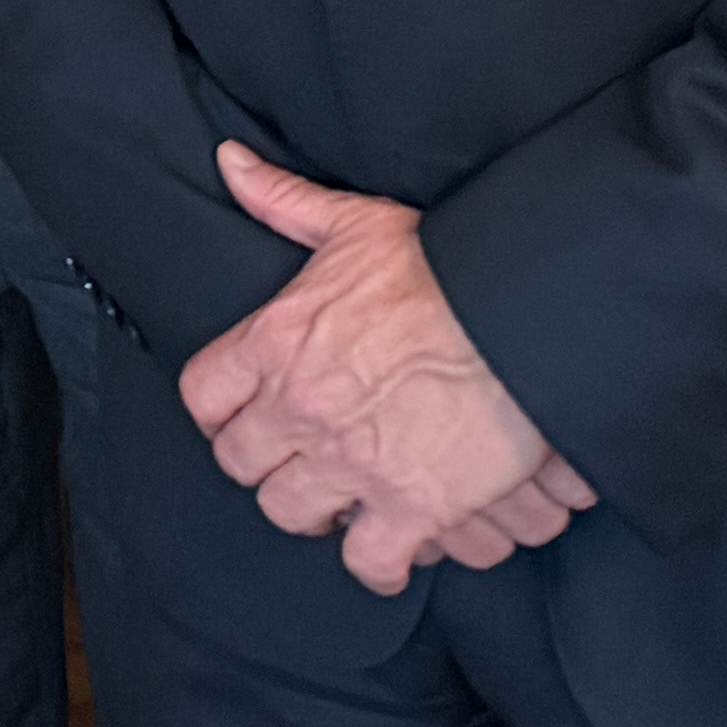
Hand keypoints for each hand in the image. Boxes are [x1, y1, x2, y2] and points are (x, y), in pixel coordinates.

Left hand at [181, 140, 597, 595]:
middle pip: (241, 465)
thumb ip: (284, 201)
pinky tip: (393, 546)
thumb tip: (230, 163)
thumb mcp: (355, 223)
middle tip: (298, 458)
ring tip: (340, 497)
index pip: (203, 397)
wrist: (522, 316)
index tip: (242, 415)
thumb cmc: (443, 268)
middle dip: (266, 465)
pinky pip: (369, 563)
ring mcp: (352, 461)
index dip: (220, 412)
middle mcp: (301, 408)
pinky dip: (377, 563)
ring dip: (314, 510)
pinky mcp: (413, 506)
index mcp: (276, 342)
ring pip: (291, 513)